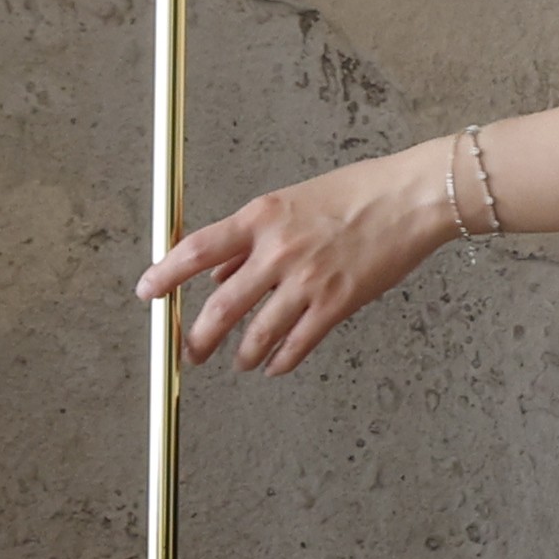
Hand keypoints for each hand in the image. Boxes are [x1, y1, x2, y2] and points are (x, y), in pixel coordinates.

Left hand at [149, 145, 462, 375]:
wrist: (410, 198)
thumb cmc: (357, 193)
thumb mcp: (292, 202)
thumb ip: (252, 239)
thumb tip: (220, 270)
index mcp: (262, 217)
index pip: (197, 250)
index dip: (165, 275)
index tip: (148, 292)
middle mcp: (278, 251)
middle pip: (221, 306)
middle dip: (199, 338)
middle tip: (192, 352)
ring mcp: (307, 280)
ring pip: (258, 333)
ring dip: (243, 354)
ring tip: (240, 361)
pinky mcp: (337, 303)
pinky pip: (298, 343)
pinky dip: (282, 360)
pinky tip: (275, 365)